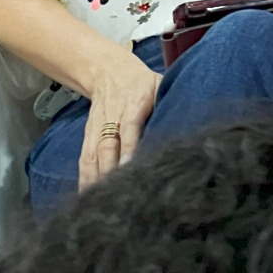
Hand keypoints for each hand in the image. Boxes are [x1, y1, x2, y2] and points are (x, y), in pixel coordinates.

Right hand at [79, 54, 160, 189]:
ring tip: (99, 201)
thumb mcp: (159, 85)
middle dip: (110, 171)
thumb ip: (168, 103)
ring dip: (95, 178)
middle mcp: (112, 117)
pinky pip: (84, 158)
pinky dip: (84, 176)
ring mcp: (97, 127)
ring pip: (93, 155)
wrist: (108, 71)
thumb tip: (188, 119)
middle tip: (118, 193)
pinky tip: (86, 194)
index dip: (129, 148)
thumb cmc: (141, 82)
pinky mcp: (88, 135)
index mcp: (133, 103)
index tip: (129, 167)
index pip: (130, 128)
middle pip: (108, 147)